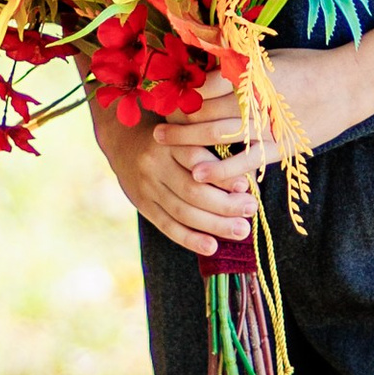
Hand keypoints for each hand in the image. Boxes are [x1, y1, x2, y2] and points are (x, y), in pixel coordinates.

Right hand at [91, 95, 255, 258]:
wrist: (122, 139)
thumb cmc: (168, 134)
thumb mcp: (183, 127)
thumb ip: (207, 142)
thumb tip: (245, 175)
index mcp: (169, 141)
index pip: (198, 160)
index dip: (222, 175)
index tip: (247, 185)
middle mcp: (155, 164)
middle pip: (192, 190)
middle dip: (225, 204)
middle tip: (251, 209)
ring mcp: (147, 187)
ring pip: (182, 212)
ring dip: (214, 225)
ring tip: (241, 231)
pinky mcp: (143, 205)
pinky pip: (167, 226)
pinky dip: (190, 239)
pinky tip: (211, 247)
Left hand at [100, 46, 373, 257]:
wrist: (350, 83)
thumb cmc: (309, 66)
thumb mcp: (270, 59)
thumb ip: (240, 66)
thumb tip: (207, 70)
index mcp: (250, 73)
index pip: (204, 83)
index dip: (181, 91)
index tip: (162, 95)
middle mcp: (255, 97)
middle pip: (204, 108)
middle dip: (177, 115)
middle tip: (154, 120)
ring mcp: (267, 123)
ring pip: (217, 133)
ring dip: (187, 139)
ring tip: (164, 142)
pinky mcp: (280, 145)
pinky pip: (245, 160)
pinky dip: (221, 167)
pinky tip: (199, 173)